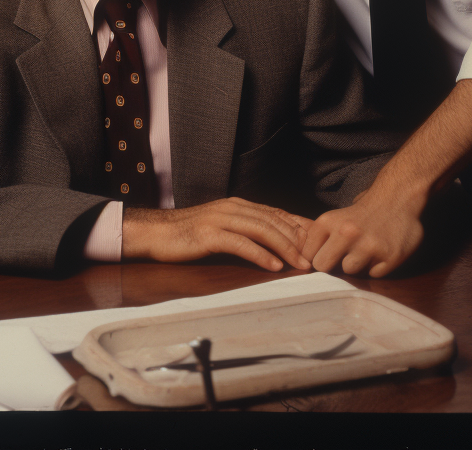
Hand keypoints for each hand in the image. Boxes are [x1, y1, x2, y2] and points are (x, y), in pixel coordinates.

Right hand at [122, 197, 312, 271]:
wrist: (155, 233)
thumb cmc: (188, 235)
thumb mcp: (220, 228)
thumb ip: (242, 230)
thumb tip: (270, 244)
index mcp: (237, 205)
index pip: (275, 213)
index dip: (297, 227)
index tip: (316, 243)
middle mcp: (232, 208)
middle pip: (273, 221)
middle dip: (297, 240)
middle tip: (314, 259)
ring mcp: (221, 219)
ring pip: (261, 230)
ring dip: (284, 248)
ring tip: (300, 264)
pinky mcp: (209, 234)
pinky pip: (241, 243)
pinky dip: (260, 254)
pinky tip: (273, 265)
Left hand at [300, 185, 423, 277]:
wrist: (397, 196)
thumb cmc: (362, 213)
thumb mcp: (335, 218)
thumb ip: (319, 238)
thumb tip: (299, 261)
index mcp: (329, 222)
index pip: (308, 255)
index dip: (316, 256)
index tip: (324, 255)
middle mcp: (346, 233)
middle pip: (323, 266)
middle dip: (331, 265)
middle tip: (342, 257)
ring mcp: (369, 246)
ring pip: (349, 271)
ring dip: (357, 264)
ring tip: (365, 249)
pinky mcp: (389, 256)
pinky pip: (374, 273)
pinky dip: (376, 266)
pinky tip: (380, 251)